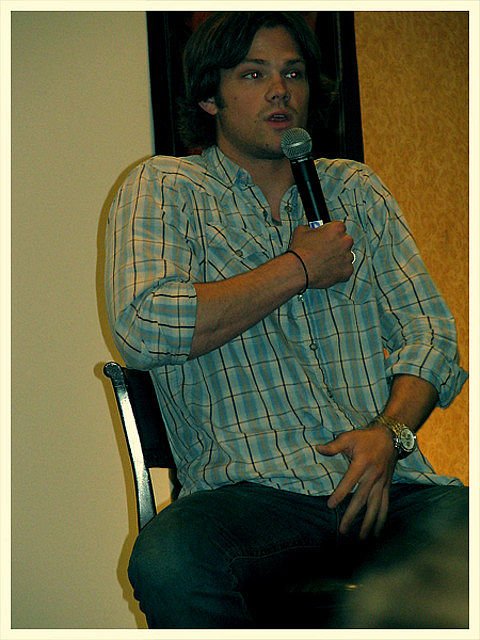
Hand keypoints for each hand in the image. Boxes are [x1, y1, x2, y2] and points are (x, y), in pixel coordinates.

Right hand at [289, 222, 353, 288]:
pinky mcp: (347, 271)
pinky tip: (328, 270)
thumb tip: (312, 230)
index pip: (340, 227)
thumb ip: (312, 228)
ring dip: (338, 258)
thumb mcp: (302, 230)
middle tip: (325, 251)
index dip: (331, 233)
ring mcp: (347, 257)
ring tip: (325, 262)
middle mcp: (345, 241)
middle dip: (337, 245)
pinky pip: (346, 269)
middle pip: (345, 241)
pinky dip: (339, 270)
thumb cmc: (300, 252)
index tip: (327, 237)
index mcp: (337, 228)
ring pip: (346, 256)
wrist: (299, 270)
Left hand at [315, 424, 396, 538]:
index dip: (340, 494)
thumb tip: (317, 448)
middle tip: (343, 530)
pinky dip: (382, 519)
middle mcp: (373, 476)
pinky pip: (385, 505)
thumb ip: (333, 446)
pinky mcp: (387, 486)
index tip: (330, 505)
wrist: (390, 437)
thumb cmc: (366, 438)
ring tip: (362, 538)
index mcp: (362, 464)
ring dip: (369, 523)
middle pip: (362, 499)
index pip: (349, 482)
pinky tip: (378, 532)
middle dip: (352, 515)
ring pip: (375, 506)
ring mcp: (381, 483)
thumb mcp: (349, 437)